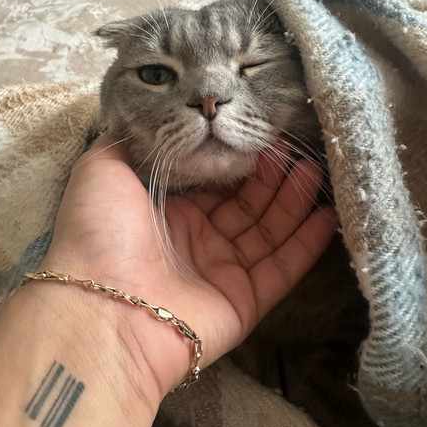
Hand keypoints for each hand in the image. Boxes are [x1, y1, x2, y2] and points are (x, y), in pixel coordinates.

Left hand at [41, 134, 337, 398]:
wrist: (103, 309)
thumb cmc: (99, 232)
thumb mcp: (100, 169)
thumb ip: (128, 141)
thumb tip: (151, 116)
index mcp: (164, 210)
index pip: (212, 180)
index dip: (237, 159)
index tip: (261, 133)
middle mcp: (194, 240)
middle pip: (244, 204)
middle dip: (271, 176)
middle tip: (296, 150)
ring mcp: (220, 272)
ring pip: (267, 232)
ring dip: (292, 202)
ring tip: (315, 172)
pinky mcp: (244, 302)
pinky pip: (282, 269)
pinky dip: (306, 244)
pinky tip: (327, 215)